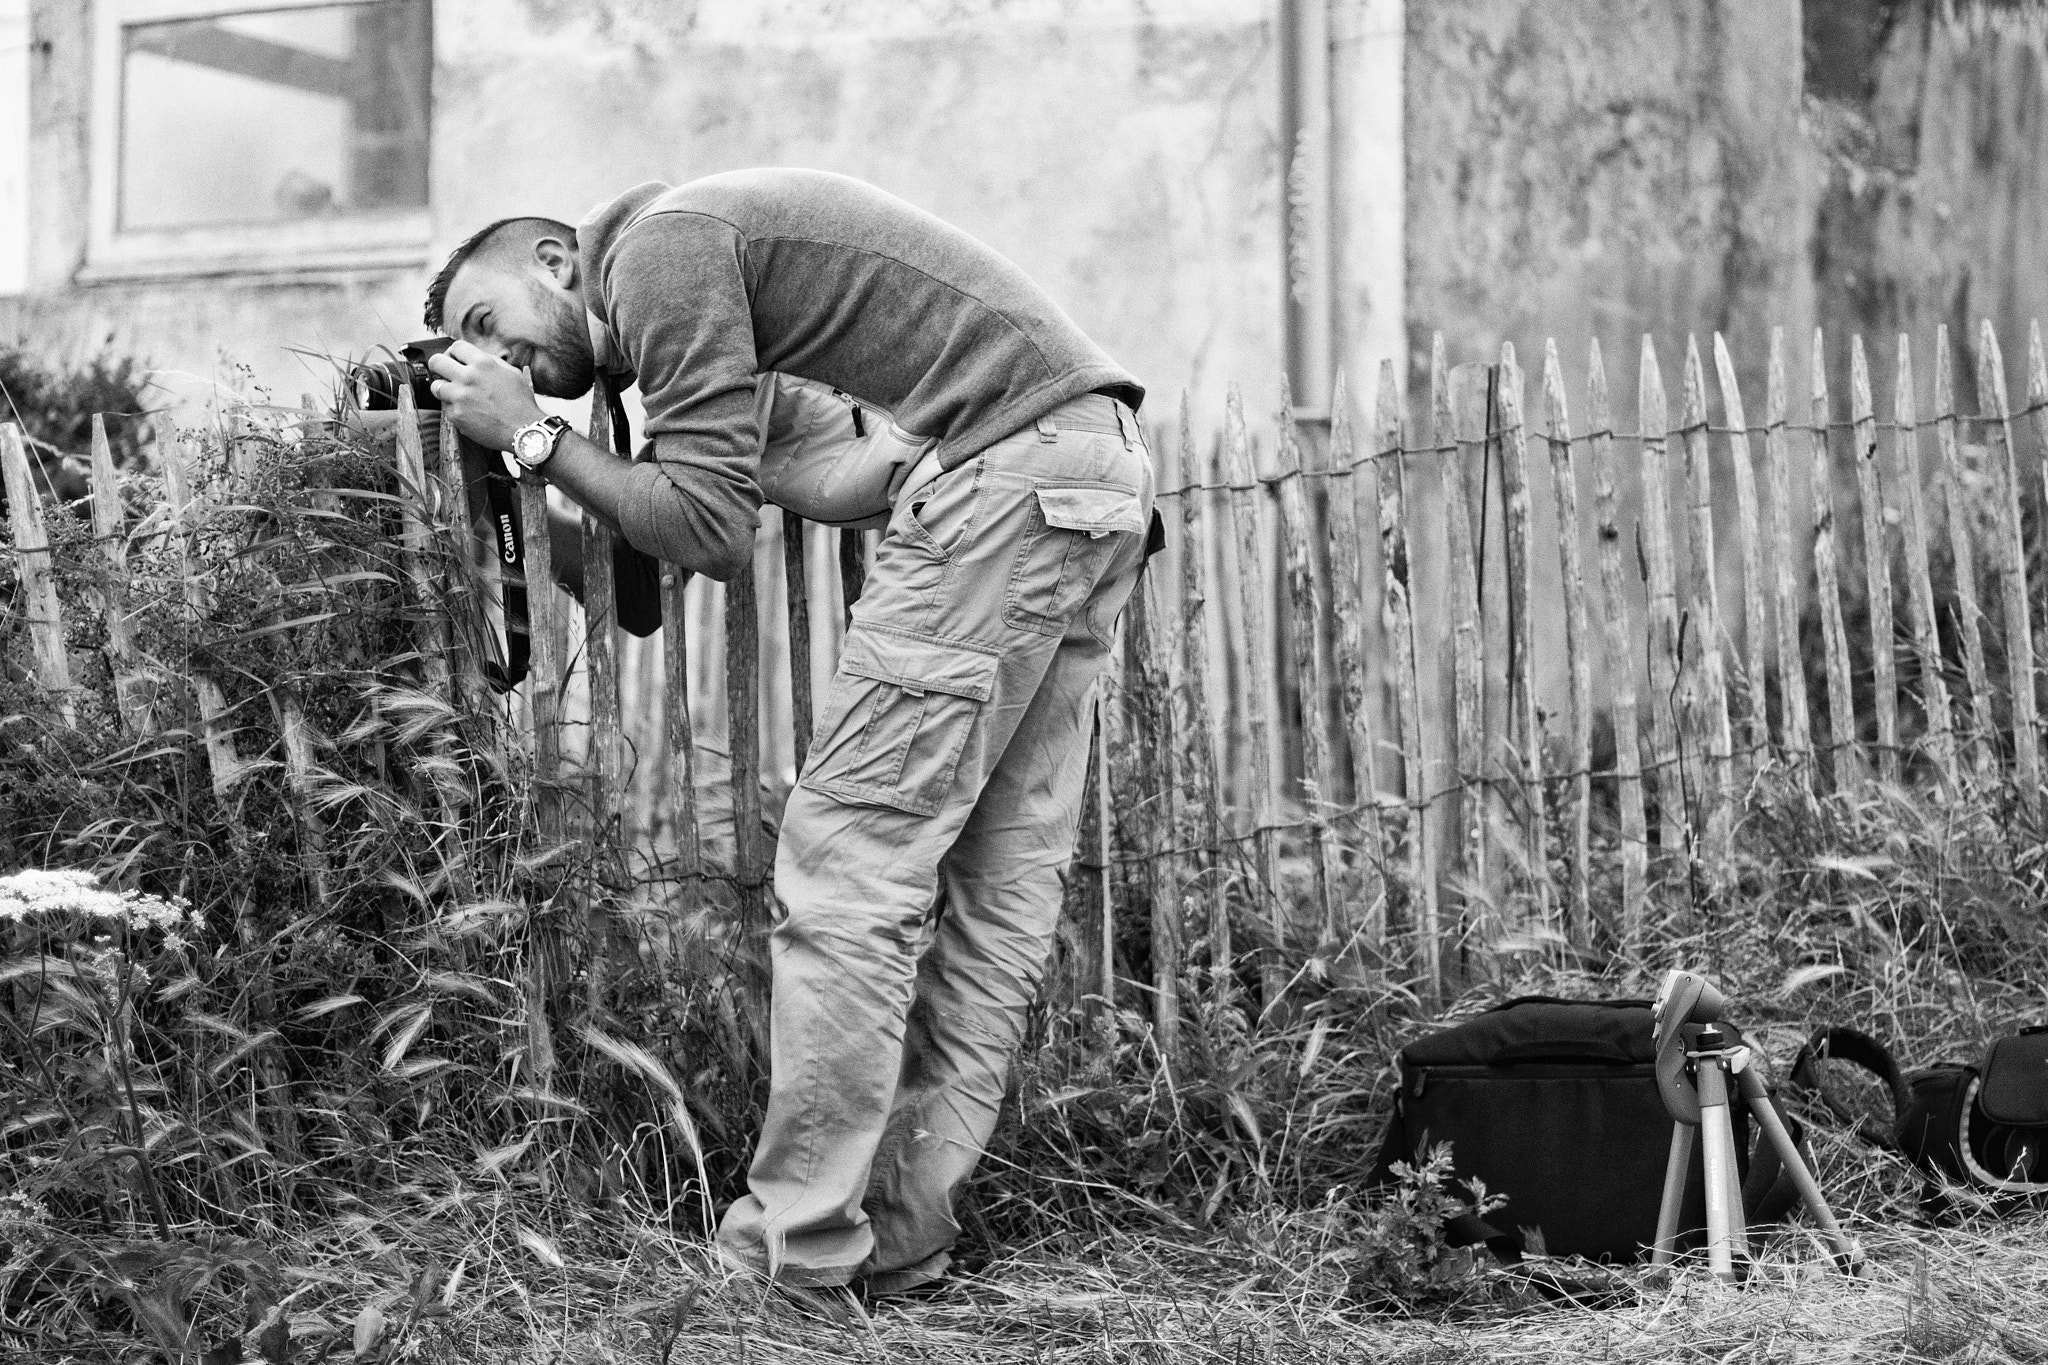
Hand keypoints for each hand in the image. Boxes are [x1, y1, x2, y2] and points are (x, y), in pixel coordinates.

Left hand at [425, 340, 545, 451]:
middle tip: (445, 373)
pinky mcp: (456, 415)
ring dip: (444, 389)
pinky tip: (469, 412)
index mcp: (483, 363)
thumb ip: (491, 361)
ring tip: (457, 395)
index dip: (454, 353)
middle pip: (436, 362)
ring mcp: (459, 397)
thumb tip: (475, 357)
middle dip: (439, 366)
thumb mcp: (512, 373)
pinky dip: (455, 409)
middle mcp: (468, 377)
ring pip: (436, 386)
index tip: (455, 360)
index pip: (455, 347)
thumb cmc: (521, 403)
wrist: (524, 430)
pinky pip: (446, 407)